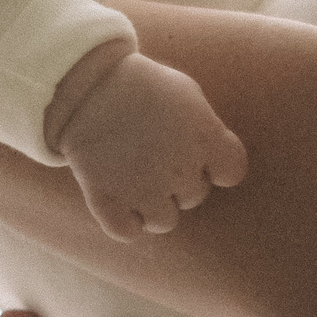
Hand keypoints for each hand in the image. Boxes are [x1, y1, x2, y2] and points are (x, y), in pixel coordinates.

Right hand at [50, 46, 247, 239]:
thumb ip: (206, 128)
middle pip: (194, 196)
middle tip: (153, 153)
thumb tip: (213, 155)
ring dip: (154, 205)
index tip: (198, 154)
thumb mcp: (186, 93)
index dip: (216, 165)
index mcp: (205, 139)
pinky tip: (117, 198)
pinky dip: (124, 221)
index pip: (231, 171)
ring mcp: (143, 189)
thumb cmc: (140, 85)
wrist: (85, 84)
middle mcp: (180, 170)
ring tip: (134, 177)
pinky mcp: (108, 200)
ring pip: (164, 221)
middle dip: (179, 180)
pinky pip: (127, 231)